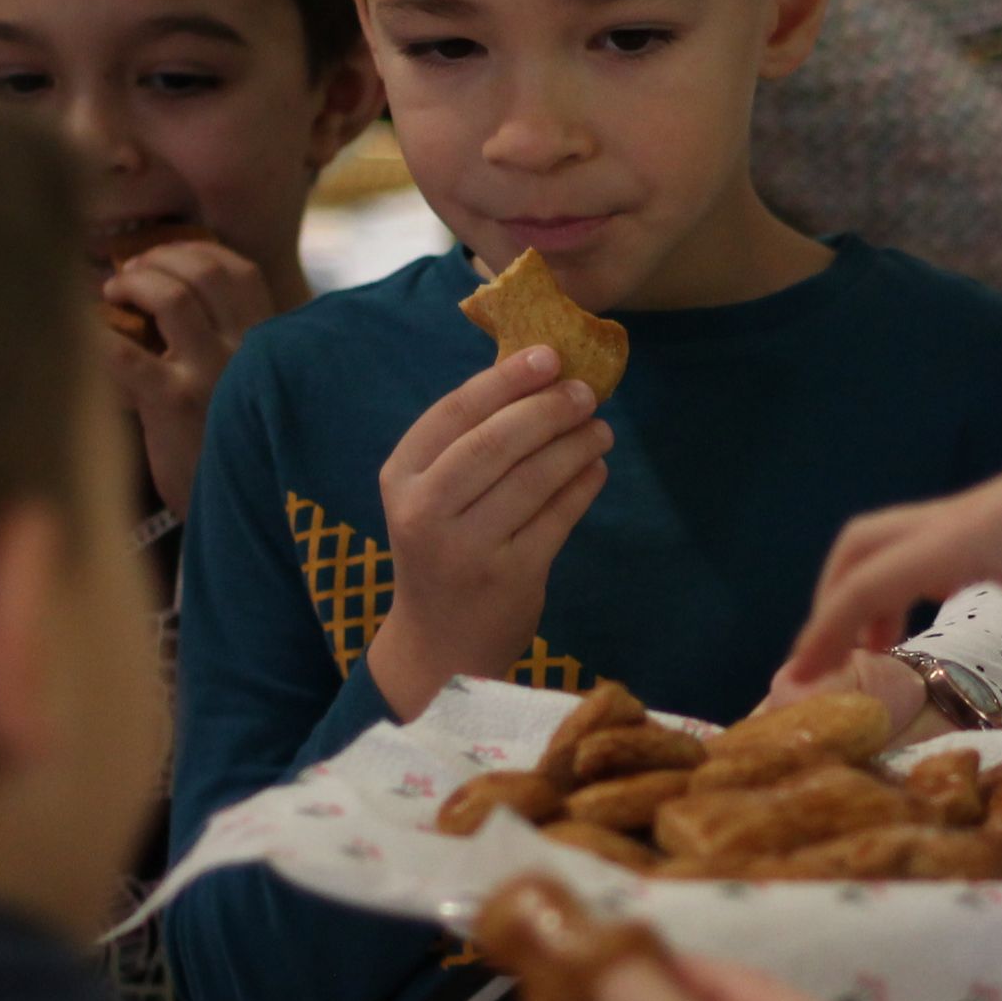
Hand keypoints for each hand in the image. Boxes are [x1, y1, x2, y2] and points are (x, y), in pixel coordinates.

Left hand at [100, 238, 277, 515]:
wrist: (238, 515)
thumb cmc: (231, 450)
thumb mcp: (249, 391)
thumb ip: (229, 348)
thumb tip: (169, 301)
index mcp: (268, 346)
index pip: (241, 271)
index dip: (197, 251)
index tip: (166, 257)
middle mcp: (248, 353)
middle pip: (207, 272)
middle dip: (160, 260)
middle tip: (130, 274)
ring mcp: (212, 375)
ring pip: (174, 297)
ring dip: (135, 283)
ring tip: (112, 293)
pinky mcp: (174, 404)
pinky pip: (123, 352)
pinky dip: (93, 334)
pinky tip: (83, 332)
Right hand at [361, 347, 610, 718]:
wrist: (439, 644)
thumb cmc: (441, 550)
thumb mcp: (430, 495)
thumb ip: (466, 443)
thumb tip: (537, 374)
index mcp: (400, 478)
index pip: (455, 413)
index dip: (506, 379)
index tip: (549, 355)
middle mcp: (425, 511)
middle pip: (495, 443)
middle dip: (548, 409)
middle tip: (586, 392)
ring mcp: (467, 548)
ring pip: (533, 479)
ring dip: (575, 446)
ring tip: (600, 428)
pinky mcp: (510, 577)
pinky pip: (558, 518)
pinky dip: (583, 487)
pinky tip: (596, 469)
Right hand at [785, 433, 1001, 750]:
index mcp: (952, 543)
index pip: (864, 586)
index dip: (823, 632)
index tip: (795, 680)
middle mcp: (948, 524)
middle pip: (859, 551)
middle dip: (833, 602)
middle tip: (835, 661)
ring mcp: (970, 516)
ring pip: (888, 544)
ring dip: (869, 590)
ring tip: (882, 649)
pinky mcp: (994, 517)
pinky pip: (924, 546)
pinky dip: (908, 581)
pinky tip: (932, 610)